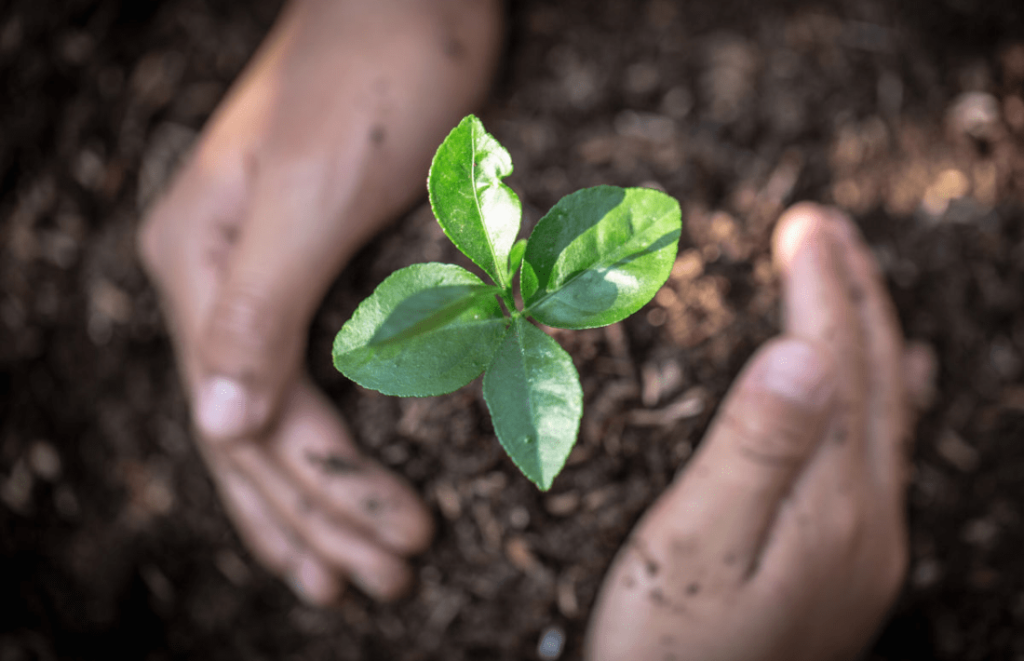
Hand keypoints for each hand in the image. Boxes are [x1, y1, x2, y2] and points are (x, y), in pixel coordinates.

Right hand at [138, 0, 500, 603]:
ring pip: (272, 419)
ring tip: (356, 569)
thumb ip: (257, 309)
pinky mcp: (304, 268)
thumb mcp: (314, 193)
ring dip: (316, 502)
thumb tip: (217, 431)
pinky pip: (300, 378)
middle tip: (384, 586)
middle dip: (320, 520)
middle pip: (253, 438)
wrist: (411, 3)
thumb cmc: (379, 79)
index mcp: (201, 268)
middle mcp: (214, 282)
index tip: (403, 546)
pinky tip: (340, 482)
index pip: (256, 422)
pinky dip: (325, 442)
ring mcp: (255, 276)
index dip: (329, 495)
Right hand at [585, 204, 934, 659]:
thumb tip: (802, 353)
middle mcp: (865, 520)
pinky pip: (880, 456)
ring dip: (870, 340)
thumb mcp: (695, 548)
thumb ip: (753, 450)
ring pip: (886, 416)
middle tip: (822, 227)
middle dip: (852, 296)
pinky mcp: (848, 568)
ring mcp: (865, 548)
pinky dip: (880, 401)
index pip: (834, 366)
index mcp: (829, 503)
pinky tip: (881, 394)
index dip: (821, 290)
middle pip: (874, 382)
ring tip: (859, 286)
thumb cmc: (669, 649)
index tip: (803, 225)